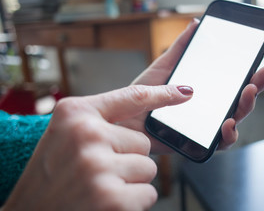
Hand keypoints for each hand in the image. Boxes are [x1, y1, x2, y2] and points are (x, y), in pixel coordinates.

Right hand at [3, 85, 192, 210]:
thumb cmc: (51, 173)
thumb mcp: (67, 133)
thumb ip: (102, 119)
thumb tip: (149, 113)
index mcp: (76, 114)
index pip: (132, 96)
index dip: (163, 93)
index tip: (186, 91)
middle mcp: (87, 136)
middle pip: (144, 142)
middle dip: (128, 159)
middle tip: (98, 171)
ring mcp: (99, 168)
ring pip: (148, 169)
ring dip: (130, 181)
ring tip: (99, 187)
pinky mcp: (112, 199)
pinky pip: (148, 194)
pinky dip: (132, 202)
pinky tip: (105, 203)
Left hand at [124, 19, 263, 151]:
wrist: (125, 119)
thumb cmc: (143, 95)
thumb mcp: (164, 67)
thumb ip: (180, 48)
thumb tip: (195, 24)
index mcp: (205, 91)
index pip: (234, 82)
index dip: (252, 73)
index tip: (263, 62)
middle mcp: (209, 109)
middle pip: (240, 99)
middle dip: (257, 85)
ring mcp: (205, 126)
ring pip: (236, 119)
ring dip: (246, 107)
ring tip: (248, 93)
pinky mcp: (198, 143)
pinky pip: (220, 143)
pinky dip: (229, 135)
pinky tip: (227, 123)